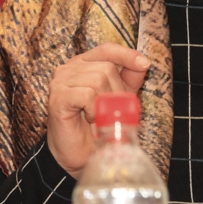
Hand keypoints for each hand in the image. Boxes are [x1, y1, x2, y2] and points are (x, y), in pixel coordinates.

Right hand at [46, 43, 149, 178]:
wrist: (80, 154)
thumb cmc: (95, 126)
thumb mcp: (118, 99)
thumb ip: (129, 79)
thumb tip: (143, 63)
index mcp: (84, 64)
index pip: (107, 49)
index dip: (126, 54)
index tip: (144, 64)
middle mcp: (69, 68)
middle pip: (106, 67)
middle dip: (117, 92)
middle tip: (112, 111)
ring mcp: (61, 82)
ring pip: (98, 80)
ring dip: (106, 103)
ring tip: (98, 116)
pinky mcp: (58, 97)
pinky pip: (87, 95)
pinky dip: (94, 109)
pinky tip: (90, 118)